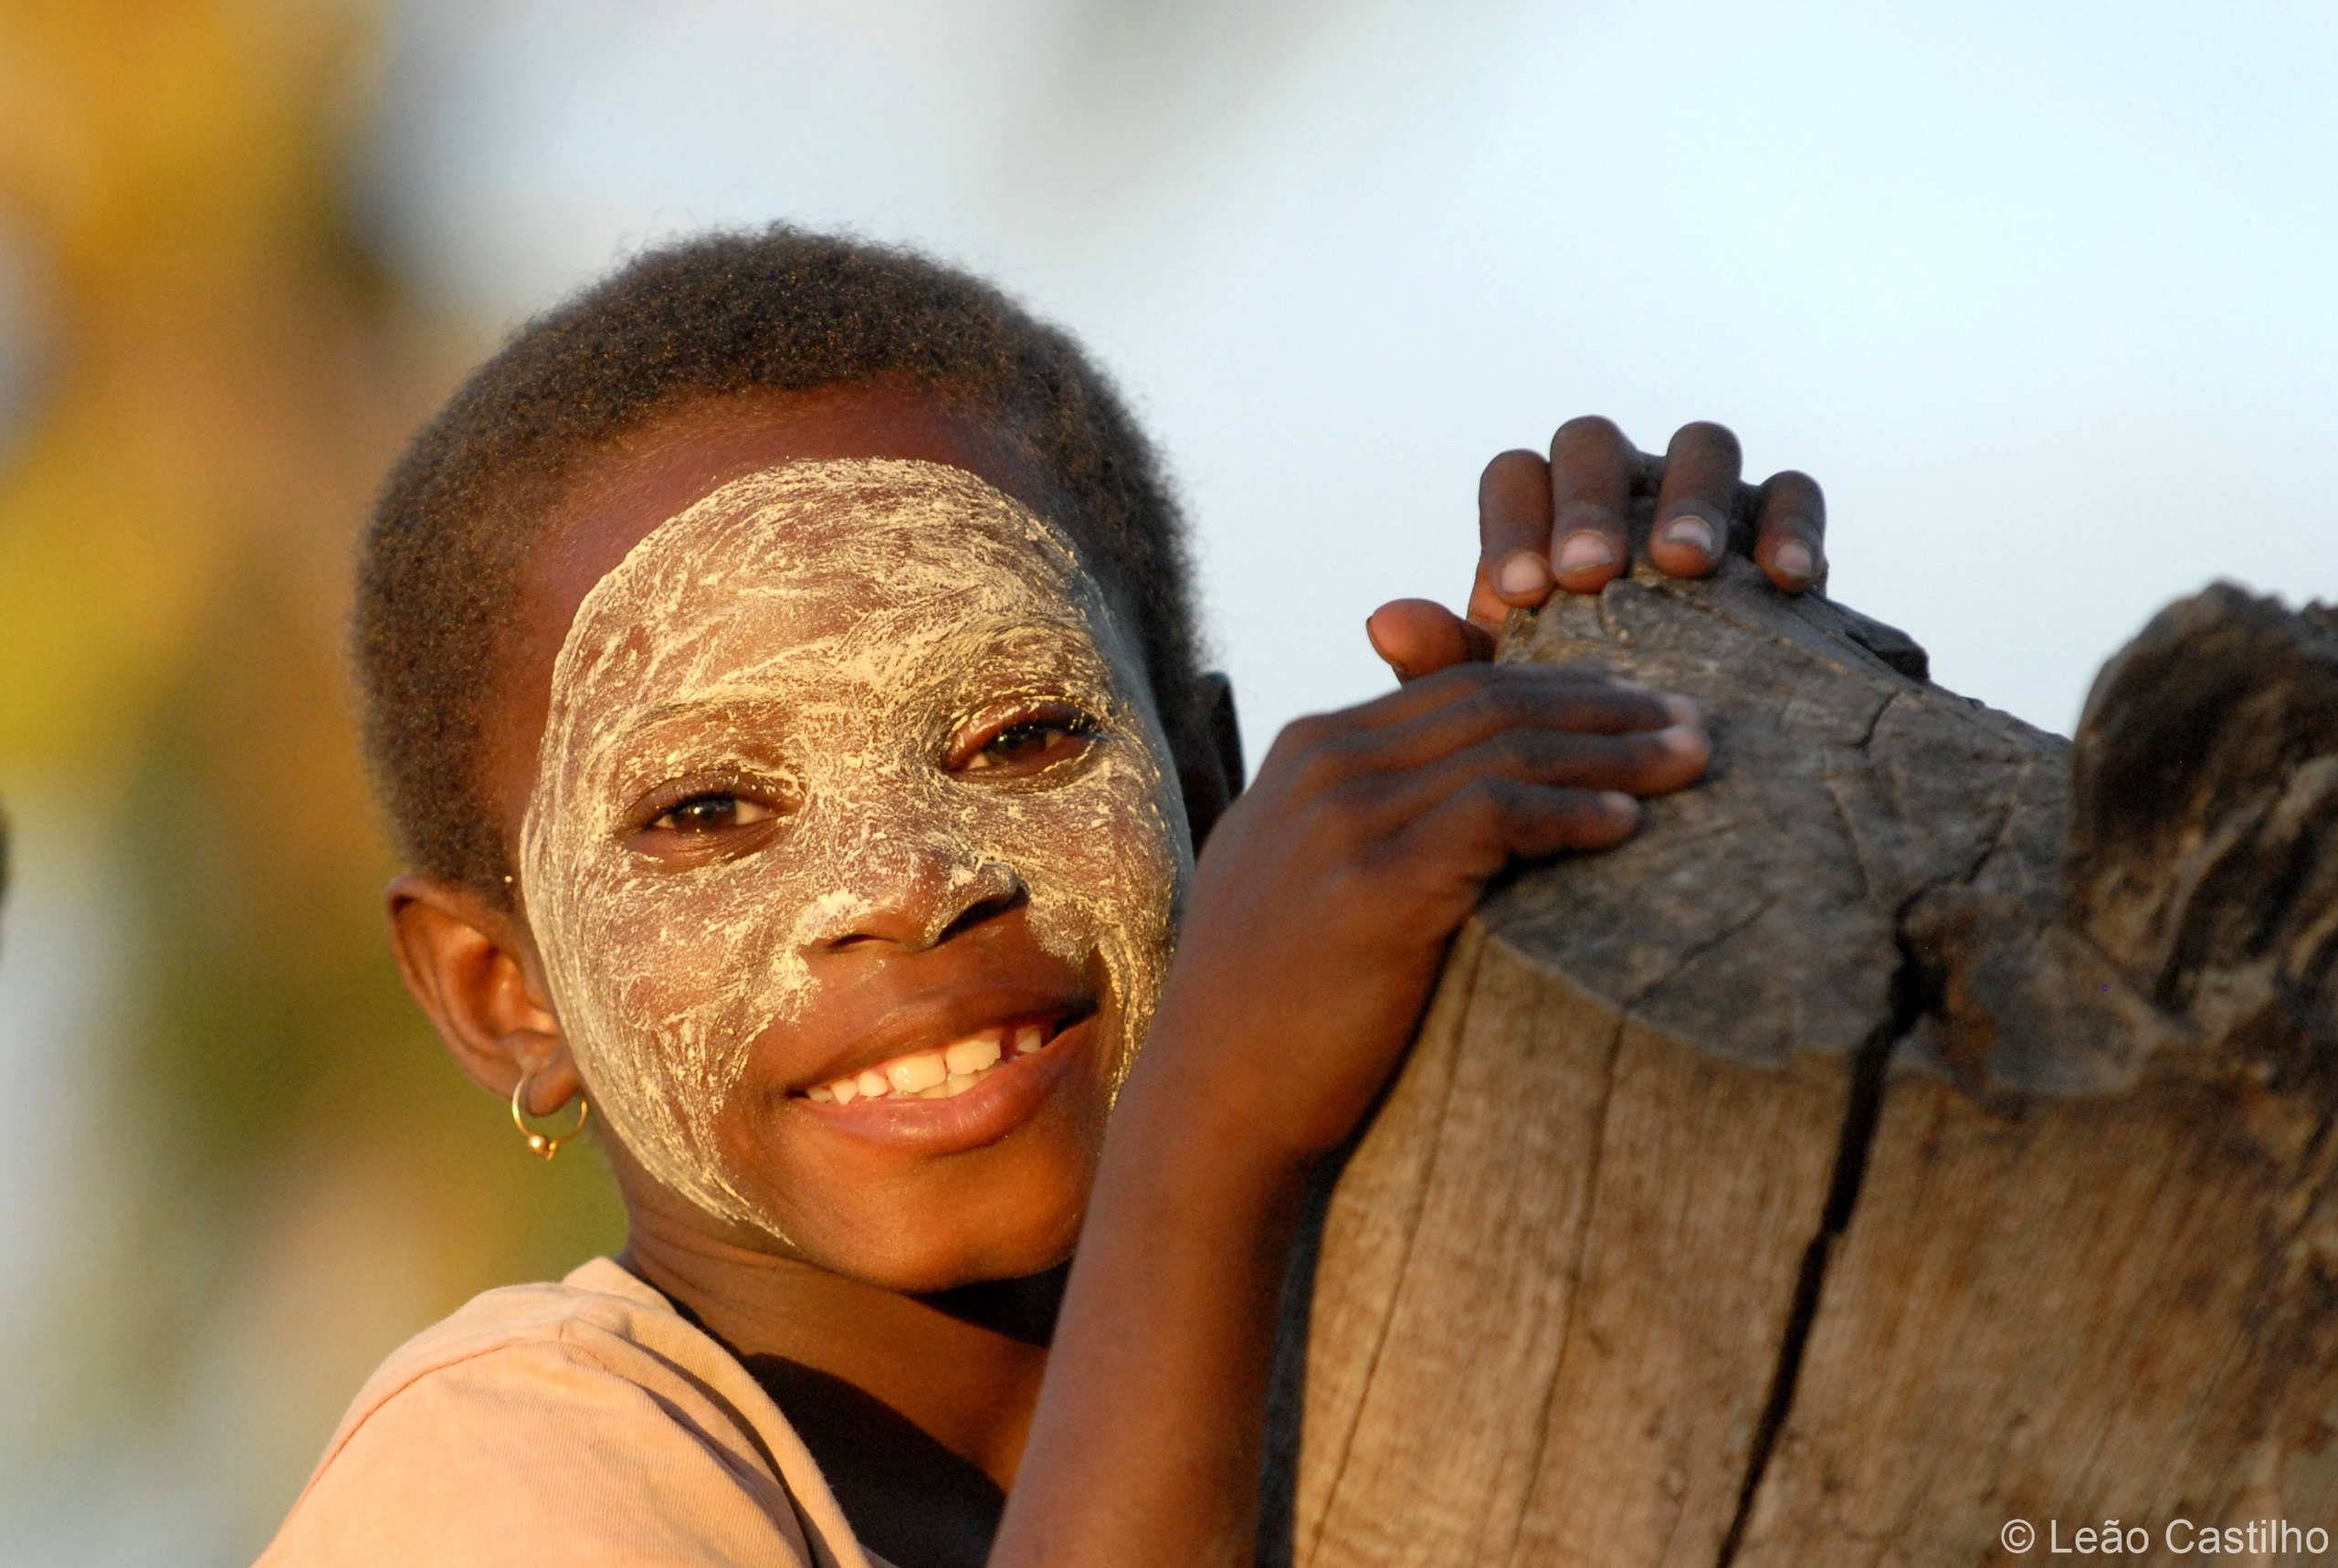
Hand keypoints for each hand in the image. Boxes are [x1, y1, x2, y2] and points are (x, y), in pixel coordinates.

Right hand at [1138, 661, 1706, 1163]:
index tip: (1635, 702)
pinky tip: (1628, 825)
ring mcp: (1347, 821)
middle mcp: (1324, 766)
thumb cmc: (1273, 1003)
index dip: (1557, 684)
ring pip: (1509, 750)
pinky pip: (1501, 816)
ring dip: (1613, 751)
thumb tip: (1463, 801)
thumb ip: (1367, 812)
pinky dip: (1574, 812)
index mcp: (1309, 749)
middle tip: (1690, 717)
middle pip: (1492, 702)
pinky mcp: (1379, 886)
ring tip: (1690, 760)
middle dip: (1603, 705)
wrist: (1215, 1100)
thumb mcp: (1303, 873)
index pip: (1456, 685)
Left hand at [1366, 417, 1826, 680]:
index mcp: (1542, 522)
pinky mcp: (1779, 523)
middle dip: (1591, 502)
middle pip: (1595, 444)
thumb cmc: (1576, 724)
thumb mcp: (1509, 705)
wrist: (1675, 755)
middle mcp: (1621, 491)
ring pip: (1700, 446)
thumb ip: (1447, 665)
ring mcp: (1703, 498)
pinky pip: (1793, 490)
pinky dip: (1790, 523)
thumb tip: (1383, 622)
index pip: (1516, 477)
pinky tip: (1784, 580)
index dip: (1513, 523)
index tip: (1520, 593)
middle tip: (1589, 573)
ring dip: (1691, 497)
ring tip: (1684, 564)